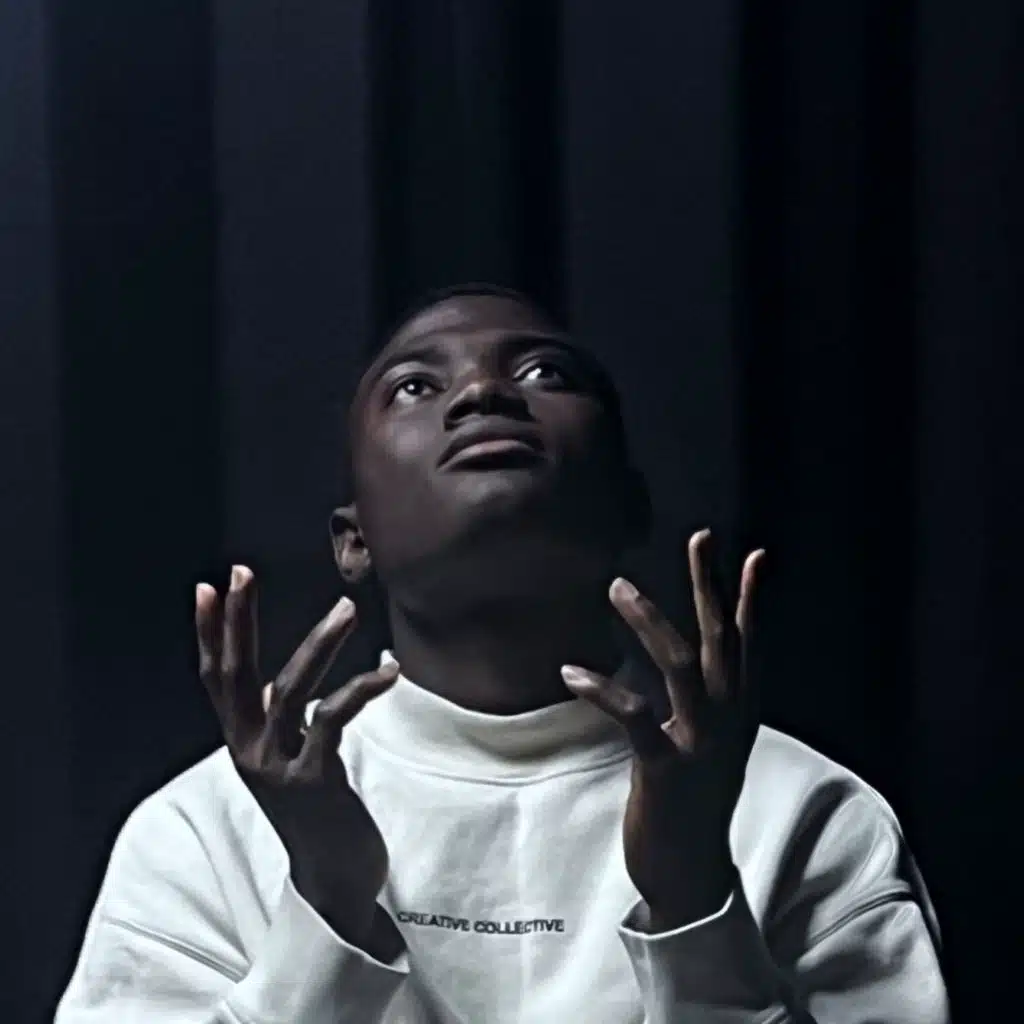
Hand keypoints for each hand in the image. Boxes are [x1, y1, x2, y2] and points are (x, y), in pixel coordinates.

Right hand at [196, 565, 399, 951]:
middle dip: (237, 621)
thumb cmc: (319, 809)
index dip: (209, 634)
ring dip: (319, 644)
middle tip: (241, 573)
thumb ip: (279, 722)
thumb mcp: (289, 758)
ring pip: (288, 689)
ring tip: (346, 607)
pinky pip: (333, 719)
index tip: (208, 588)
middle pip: (235, 675)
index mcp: (244, 741)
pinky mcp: (313, 780)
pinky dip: (361, 688)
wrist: (336, 879)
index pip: (218, 679)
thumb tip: (276, 681)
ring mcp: (277, 766)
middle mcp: (250, 751)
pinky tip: (389, 670)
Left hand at [562, 530, 764, 930]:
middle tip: (700, 536)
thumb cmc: (693, 802)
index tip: (755, 554)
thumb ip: (709, 703)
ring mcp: (700, 744)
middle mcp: (728, 721)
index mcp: (740, 715)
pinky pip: (634, 715)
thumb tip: (700, 665)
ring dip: (650, 621)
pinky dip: (602, 689)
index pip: (749, 645)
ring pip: (680, 665)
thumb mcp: (713, 746)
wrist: (691, 875)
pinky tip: (571, 672)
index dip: (751, 599)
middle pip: (721, 639)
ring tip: (618, 586)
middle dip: (711, 585)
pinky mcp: (665, 768)